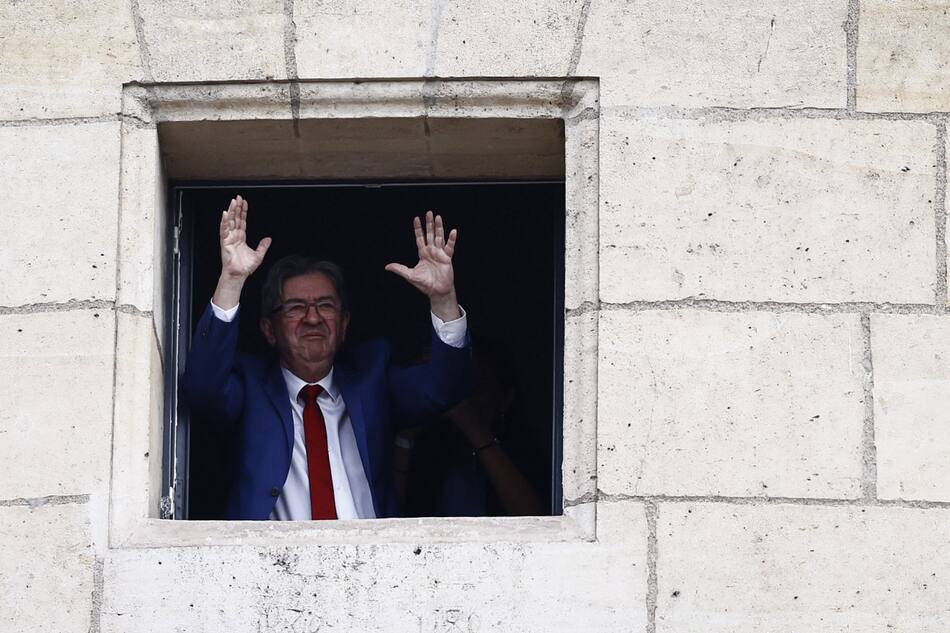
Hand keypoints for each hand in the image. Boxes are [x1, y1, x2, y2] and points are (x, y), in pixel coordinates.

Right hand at [212, 195, 270, 309]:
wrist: (239, 275)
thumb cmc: (245, 267)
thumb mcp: (258, 255)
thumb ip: (263, 246)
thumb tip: (268, 239)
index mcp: (241, 238)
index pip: (242, 221)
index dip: (243, 212)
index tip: (244, 203)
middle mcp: (234, 236)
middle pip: (235, 219)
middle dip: (236, 208)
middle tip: (237, 198)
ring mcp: (228, 238)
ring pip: (229, 222)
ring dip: (231, 211)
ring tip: (232, 202)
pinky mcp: (224, 242)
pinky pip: (223, 230)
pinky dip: (224, 222)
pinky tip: (225, 214)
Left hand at [385, 211, 459, 319]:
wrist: (436, 291)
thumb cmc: (424, 284)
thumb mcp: (410, 275)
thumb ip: (400, 269)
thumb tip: (387, 266)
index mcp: (423, 254)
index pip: (419, 238)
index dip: (418, 229)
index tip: (416, 219)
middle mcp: (431, 251)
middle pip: (430, 234)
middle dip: (429, 224)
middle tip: (429, 212)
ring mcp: (440, 254)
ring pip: (439, 237)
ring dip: (439, 227)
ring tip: (438, 217)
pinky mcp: (447, 258)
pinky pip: (449, 247)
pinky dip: (451, 239)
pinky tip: (452, 231)